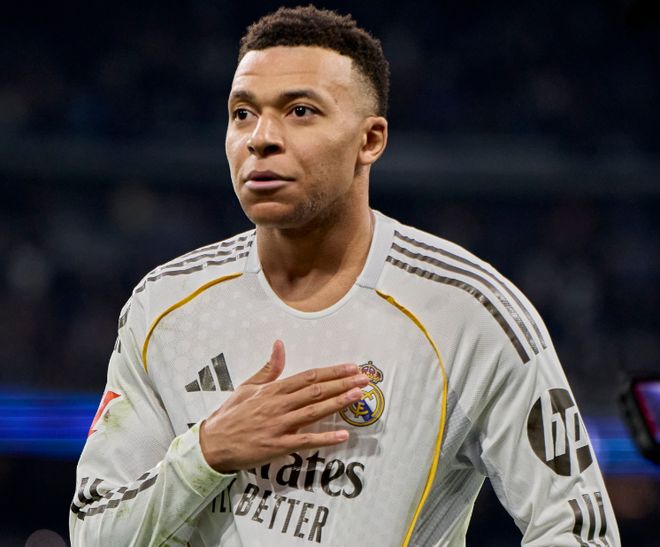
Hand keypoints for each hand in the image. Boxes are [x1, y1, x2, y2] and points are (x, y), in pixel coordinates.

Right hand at [199, 340, 368, 472]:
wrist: (213, 443)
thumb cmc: (231, 414)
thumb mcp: (248, 387)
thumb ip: (269, 368)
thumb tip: (280, 344)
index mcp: (273, 389)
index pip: (309, 377)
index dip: (332, 372)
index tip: (351, 368)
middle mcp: (279, 405)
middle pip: (316, 391)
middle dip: (343, 384)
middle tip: (364, 379)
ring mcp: (279, 425)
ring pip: (314, 412)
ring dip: (338, 403)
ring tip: (358, 396)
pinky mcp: (278, 446)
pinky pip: (305, 441)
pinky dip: (325, 439)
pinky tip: (343, 436)